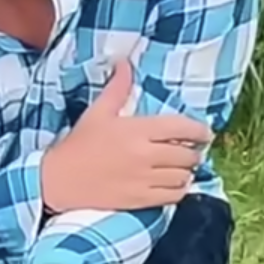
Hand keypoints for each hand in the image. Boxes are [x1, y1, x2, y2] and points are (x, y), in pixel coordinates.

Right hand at [39, 56, 212, 213]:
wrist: (59, 180)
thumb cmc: (79, 145)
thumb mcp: (97, 112)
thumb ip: (117, 88)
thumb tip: (124, 63)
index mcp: (137, 130)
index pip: (182, 128)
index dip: (200, 131)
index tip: (204, 133)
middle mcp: (145, 155)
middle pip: (187, 154)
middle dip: (194, 151)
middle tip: (191, 150)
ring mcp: (144, 180)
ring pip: (184, 176)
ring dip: (187, 171)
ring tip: (181, 167)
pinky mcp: (140, 200)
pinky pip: (174, 196)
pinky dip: (180, 189)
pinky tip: (173, 184)